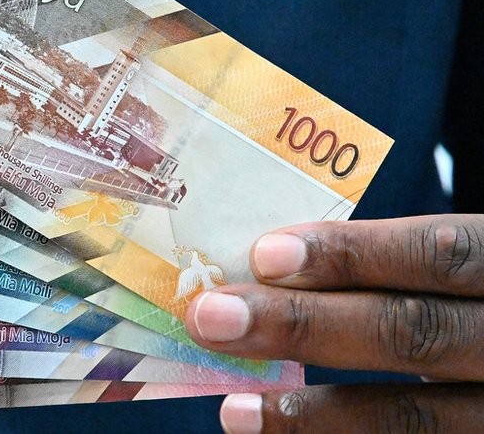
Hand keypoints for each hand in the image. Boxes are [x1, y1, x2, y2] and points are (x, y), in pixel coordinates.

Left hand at [185, 215, 483, 432]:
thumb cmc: (474, 308)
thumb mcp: (457, 280)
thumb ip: (389, 274)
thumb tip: (266, 274)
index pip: (439, 254)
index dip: (353, 253)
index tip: (265, 255)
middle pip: (414, 332)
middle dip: (303, 323)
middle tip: (213, 318)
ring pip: (414, 418)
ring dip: (311, 414)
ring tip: (235, 411)